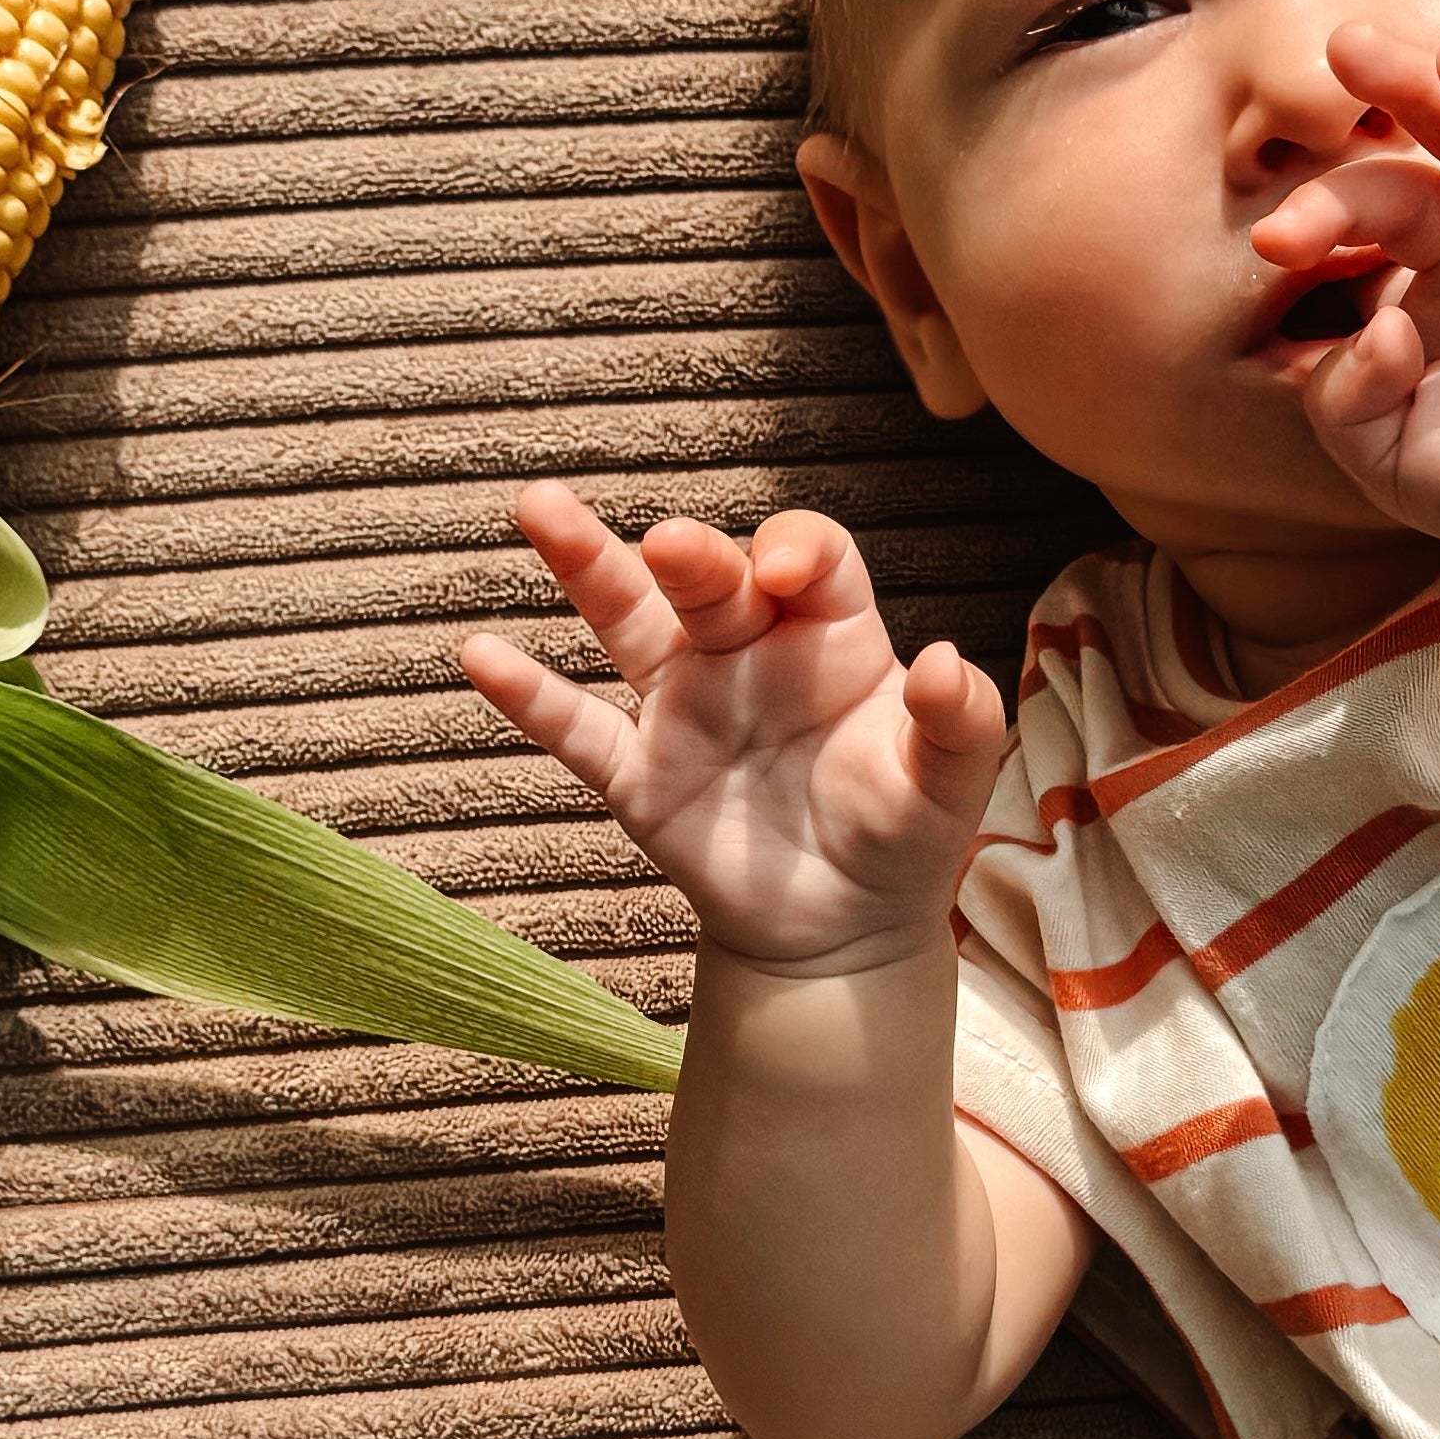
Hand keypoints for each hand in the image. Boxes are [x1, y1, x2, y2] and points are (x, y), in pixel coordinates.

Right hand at [460, 491, 1006, 976]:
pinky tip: (480, 655)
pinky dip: (531, 696)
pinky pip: (577, 728)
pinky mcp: (639, 774)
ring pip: (627, 621)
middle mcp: (748, 651)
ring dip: (586, 565)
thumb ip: (959, 723)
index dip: (795, 552)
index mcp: (829, 635)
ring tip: (539, 508)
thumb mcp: (950, 784)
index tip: (785, 575)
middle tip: (671, 545)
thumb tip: (945, 662)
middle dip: (693, 557)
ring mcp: (685, 706)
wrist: (843, 930)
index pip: (809, 559)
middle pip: (711, 578)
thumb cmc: (903, 836)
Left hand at [1252, 23, 1439, 570]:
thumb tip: (1371, 323)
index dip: (1315, 224)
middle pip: (1403, 178)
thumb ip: (1342, 398)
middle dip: (1341, 169)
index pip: (1362, 233)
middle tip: (1296, 150)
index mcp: (1432, 295)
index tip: (1274, 244)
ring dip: (1413, 85)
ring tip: (1349, 49)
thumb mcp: (1392, 456)